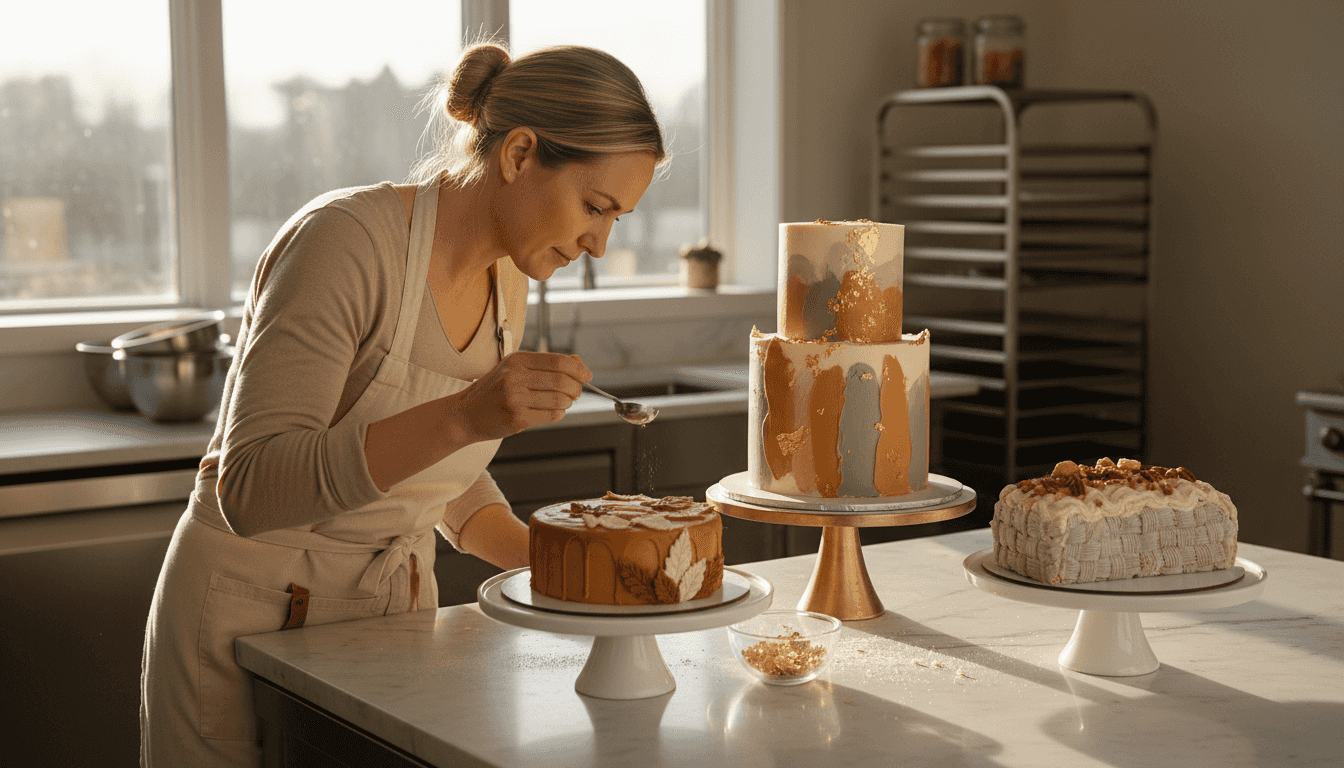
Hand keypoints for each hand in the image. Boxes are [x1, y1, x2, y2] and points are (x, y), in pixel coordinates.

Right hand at [450, 352, 591, 442]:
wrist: (465, 414)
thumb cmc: (494, 391)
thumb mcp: (514, 369)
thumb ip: (545, 364)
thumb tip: (578, 363)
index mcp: (517, 360)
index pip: (558, 361)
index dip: (578, 369)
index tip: (587, 376)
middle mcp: (515, 377)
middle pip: (562, 381)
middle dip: (576, 388)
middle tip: (576, 393)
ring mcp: (515, 398)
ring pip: (559, 400)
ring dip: (568, 402)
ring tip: (563, 402)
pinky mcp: (517, 418)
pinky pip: (551, 415)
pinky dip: (559, 414)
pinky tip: (553, 411)